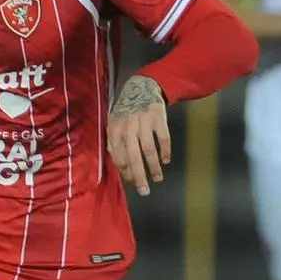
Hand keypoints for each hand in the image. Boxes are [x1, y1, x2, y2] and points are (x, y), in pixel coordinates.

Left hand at [108, 75, 169, 195]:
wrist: (141, 87)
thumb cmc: (126, 113)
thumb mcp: (115, 125)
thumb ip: (115, 144)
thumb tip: (120, 169)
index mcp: (115, 130)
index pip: (118, 157)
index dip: (125, 172)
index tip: (132, 183)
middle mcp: (128, 126)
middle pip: (133, 156)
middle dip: (139, 176)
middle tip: (144, 191)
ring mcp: (143, 121)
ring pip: (149, 150)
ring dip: (154, 167)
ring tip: (157, 178)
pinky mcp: (158, 117)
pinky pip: (163, 138)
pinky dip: (165, 151)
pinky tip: (166, 160)